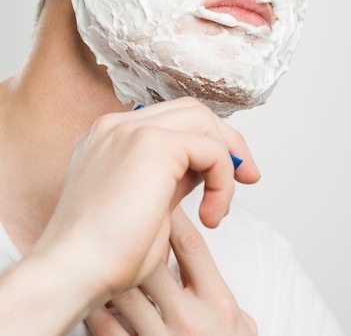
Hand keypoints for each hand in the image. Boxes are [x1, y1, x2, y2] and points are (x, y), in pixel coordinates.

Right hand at [34, 97, 259, 313]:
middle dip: (226, 141)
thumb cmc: (104, 251)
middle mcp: (118, 125)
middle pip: (191, 111)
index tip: (230, 175)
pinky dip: (222, 181)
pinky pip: (210, 149)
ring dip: (225, 160)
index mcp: (111, 136)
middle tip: (246, 177)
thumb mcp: (145, 202)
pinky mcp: (152, 143)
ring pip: (203, 120)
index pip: (172, 119)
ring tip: (221, 206)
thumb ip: (171, 176)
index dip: (206, 141)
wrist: (73, 271)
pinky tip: (212, 216)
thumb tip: (205, 168)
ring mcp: (132, 129)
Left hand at [86, 205, 257, 334]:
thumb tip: (195, 249)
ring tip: (99, 244)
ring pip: (123, 289)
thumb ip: (218, 285)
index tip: (152, 194)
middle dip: (132, 232)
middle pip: (151, 259)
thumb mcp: (236, 322)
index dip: (167, 213)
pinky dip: (97, 303)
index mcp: (218, 303)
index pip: (189, 243)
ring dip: (108, 265)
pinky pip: (106, 327)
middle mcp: (191, 322)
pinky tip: (93, 288)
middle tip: (116, 211)